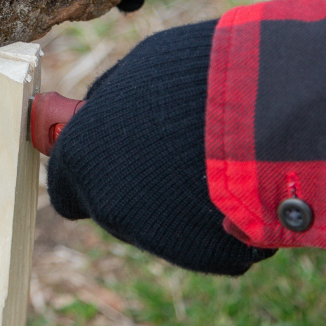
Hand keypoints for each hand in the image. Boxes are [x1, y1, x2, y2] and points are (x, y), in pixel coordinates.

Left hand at [46, 20, 275, 274]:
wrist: (262, 113)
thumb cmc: (193, 78)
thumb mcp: (140, 69)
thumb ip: (113, 101)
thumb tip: (105, 108)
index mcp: (82, 157)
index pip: (63, 182)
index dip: (88, 167)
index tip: (106, 156)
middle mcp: (108, 205)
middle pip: (114, 204)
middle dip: (139, 183)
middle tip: (175, 149)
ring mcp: (155, 238)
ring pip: (161, 224)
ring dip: (179, 199)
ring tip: (216, 156)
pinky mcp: (205, 256)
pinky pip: (208, 238)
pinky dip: (219, 217)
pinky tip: (239, 183)